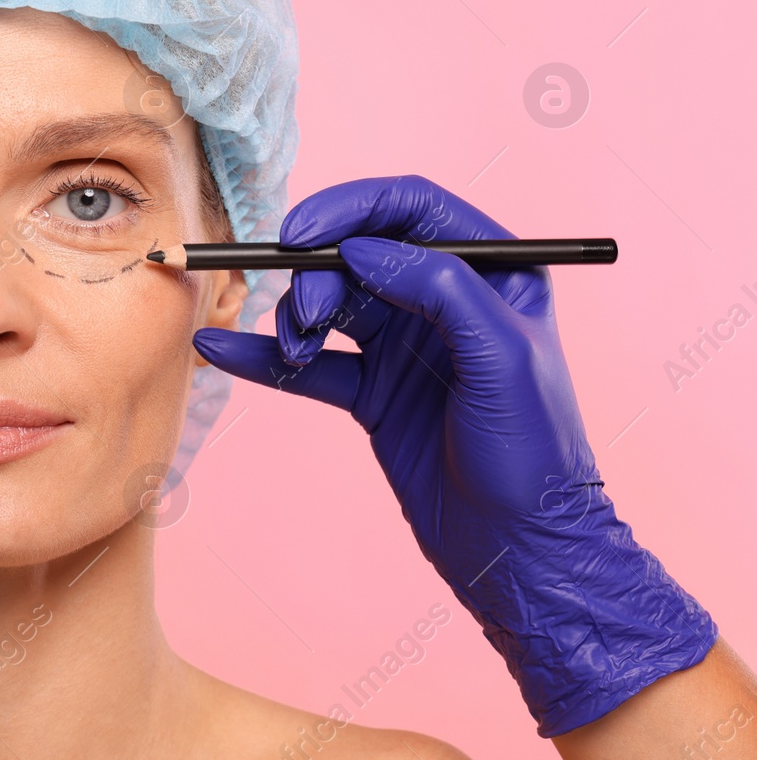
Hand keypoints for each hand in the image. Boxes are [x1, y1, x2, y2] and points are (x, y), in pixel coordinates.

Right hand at [192, 174, 716, 735]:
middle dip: (318, 274)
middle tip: (308, 315)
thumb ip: (439, 287)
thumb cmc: (535, 455)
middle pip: (358, 253)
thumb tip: (363, 249)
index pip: (413, 209)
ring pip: (330, 304)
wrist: (519, 551)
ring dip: (297, 318)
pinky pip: (311, 363)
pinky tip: (223, 351)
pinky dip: (267, 357)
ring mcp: (406, 346)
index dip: (352, 208)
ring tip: (295, 352)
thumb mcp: (500, 357)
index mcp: (494, 273)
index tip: (302, 233)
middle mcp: (445, 300)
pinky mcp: (374, 392)